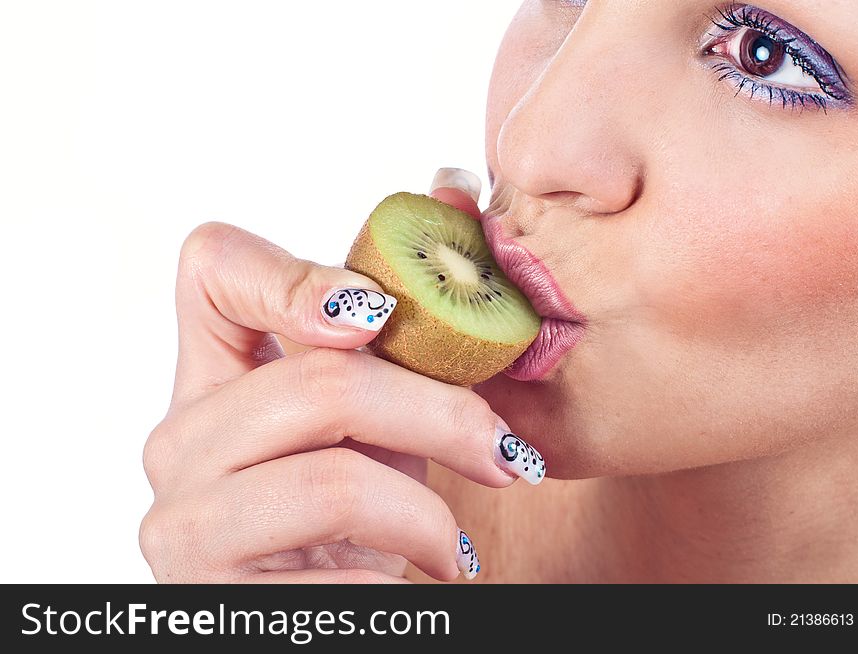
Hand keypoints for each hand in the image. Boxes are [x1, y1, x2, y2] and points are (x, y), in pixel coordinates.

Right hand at [139, 171, 543, 582]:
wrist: (328, 609)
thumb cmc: (359, 504)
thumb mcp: (379, 409)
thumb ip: (399, 324)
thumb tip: (452, 186)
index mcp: (212, 377)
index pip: (209, 266)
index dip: (296, 273)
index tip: (380, 315)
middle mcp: (177, 442)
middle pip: (318, 382)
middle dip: (440, 415)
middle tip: (505, 454)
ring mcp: (185, 525)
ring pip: (332, 482)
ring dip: (427, 514)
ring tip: (456, 545)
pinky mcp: (221, 601)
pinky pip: (343, 575)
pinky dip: (406, 573)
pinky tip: (416, 580)